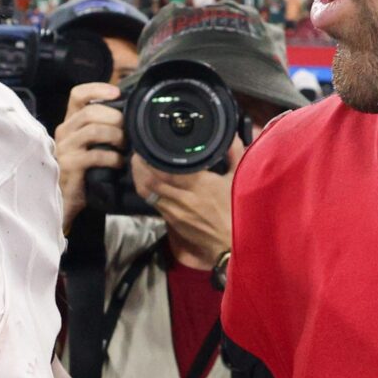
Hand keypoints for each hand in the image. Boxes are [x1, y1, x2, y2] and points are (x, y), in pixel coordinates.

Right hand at [53, 81, 123, 235]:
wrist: (65, 198)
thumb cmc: (83, 169)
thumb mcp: (89, 144)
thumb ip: (101, 128)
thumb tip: (129, 114)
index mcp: (69, 122)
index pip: (78, 94)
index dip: (97, 89)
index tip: (117, 92)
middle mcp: (64, 131)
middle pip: (90, 111)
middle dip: (114, 117)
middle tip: (128, 129)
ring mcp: (64, 148)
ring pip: (93, 130)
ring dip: (115, 136)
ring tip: (124, 146)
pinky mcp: (69, 165)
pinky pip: (95, 154)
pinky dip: (112, 157)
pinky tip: (119, 163)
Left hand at [147, 135, 242, 270]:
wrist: (231, 243)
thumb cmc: (238, 210)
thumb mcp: (240, 179)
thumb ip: (235, 154)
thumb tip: (232, 135)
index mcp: (201, 184)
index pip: (168, 168)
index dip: (154, 156)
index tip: (149, 143)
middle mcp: (184, 197)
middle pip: (151, 179)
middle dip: (141, 164)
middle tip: (139, 151)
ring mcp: (175, 210)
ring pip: (147, 191)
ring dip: (139, 177)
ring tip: (137, 163)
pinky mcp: (171, 220)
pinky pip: (152, 202)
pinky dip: (146, 190)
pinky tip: (146, 181)